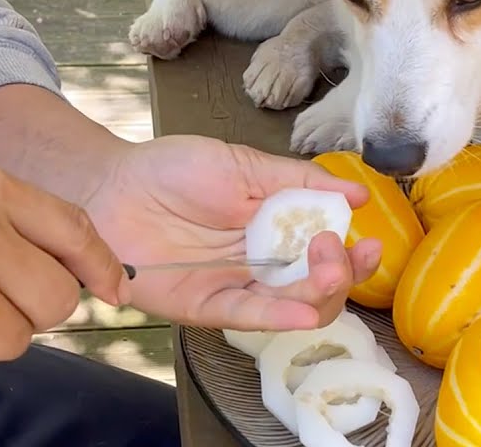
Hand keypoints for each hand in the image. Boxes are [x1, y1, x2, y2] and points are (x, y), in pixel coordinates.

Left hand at [84, 135, 381, 331]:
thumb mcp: (246, 165)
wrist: (111, 184)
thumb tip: (359, 194)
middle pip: (320, 288)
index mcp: (279, 230)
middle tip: (335, 249)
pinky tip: (304, 310)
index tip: (369, 241)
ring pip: (293, 307)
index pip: (328, 255)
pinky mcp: (206, 305)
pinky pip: (248, 316)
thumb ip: (302, 181)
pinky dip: (280, 316)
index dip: (354, 256)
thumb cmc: (172, 170)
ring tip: (327, 270)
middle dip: (342, 275)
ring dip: (320, 294)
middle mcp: (264, 264)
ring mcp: (237, 287)